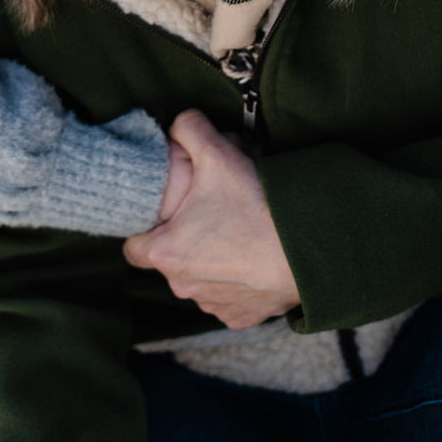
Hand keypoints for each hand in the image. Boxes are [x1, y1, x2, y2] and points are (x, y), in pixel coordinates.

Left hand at [123, 109, 299, 328]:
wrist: (308, 249)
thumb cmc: (257, 206)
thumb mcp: (218, 153)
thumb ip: (189, 129)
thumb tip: (179, 123)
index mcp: (165, 253)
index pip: (133, 247)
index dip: (144, 227)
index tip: (163, 214)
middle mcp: (184, 286)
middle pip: (170, 258)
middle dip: (184, 236)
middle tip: (208, 211)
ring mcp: (213, 305)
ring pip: (199, 277)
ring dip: (210, 258)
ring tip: (234, 229)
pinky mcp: (241, 317)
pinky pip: (228, 295)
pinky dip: (236, 278)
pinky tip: (252, 254)